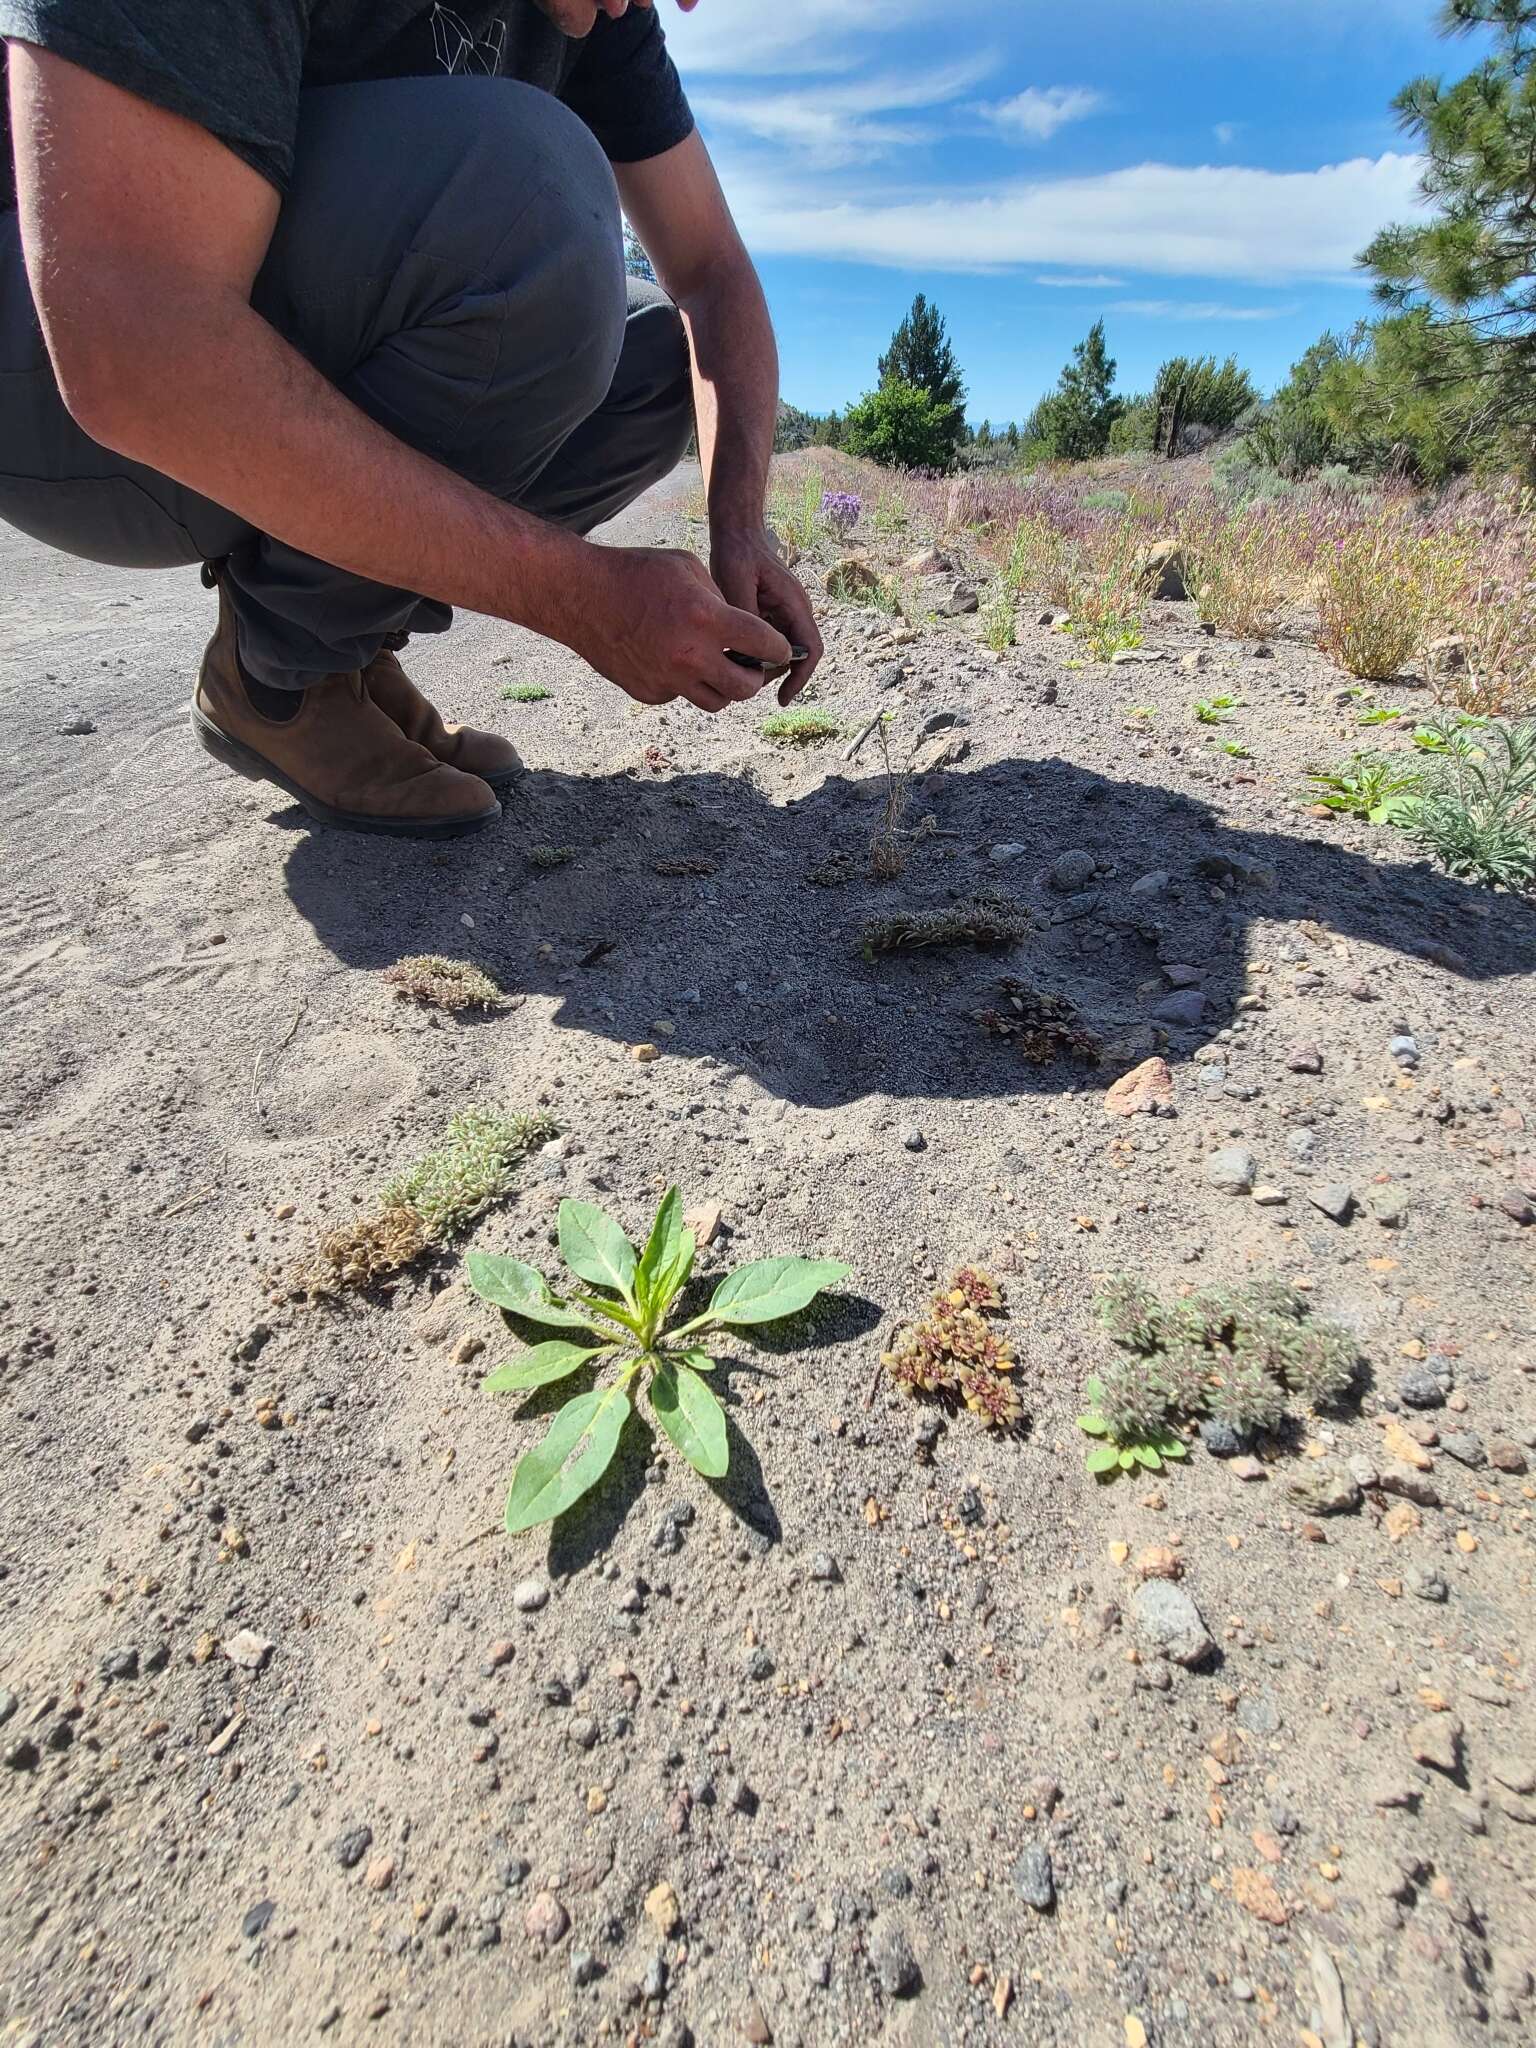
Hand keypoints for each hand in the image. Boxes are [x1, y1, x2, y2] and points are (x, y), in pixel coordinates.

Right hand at [559, 545, 792, 712]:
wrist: (580, 595)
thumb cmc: (637, 572)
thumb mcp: (688, 568)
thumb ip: (722, 601)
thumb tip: (742, 629)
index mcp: (707, 619)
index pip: (765, 645)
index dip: (779, 647)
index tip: (778, 647)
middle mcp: (690, 656)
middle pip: (745, 688)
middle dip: (754, 677)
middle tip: (750, 664)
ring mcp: (667, 680)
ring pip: (716, 702)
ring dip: (723, 687)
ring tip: (717, 667)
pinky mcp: (649, 693)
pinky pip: (681, 696)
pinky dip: (686, 684)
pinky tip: (674, 660)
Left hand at [710, 527, 823, 704]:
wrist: (738, 532)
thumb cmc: (737, 553)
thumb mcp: (735, 585)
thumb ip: (745, 621)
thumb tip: (748, 655)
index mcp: (795, 604)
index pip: (811, 650)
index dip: (800, 678)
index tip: (782, 699)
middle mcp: (797, 611)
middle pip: (796, 657)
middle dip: (774, 675)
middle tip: (742, 682)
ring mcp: (787, 613)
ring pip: (782, 652)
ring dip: (763, 664)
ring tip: (734, 667)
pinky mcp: (774, 613)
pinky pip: (771, 642)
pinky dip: (756, 652)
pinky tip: (733, 653)